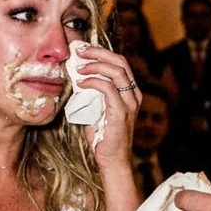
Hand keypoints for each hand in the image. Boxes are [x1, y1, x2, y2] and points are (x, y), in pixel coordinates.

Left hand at [73, 43, 138, 164]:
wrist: (111, 160)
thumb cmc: (102, 137)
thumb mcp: (96, 110)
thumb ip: (91, 95)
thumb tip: (76, 78)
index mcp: (130, 92)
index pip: (119, 63)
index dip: (102, 53)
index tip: (83, 50)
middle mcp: (134, 95)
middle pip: (120, 62)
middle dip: (98, 52)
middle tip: (80, 51)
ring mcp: (130, 103)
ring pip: (117, 71)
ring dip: (95, 65)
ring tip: (79, 67)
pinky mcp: (121, 112)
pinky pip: (109, 88)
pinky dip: (93, 82)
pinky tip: (81, 83)